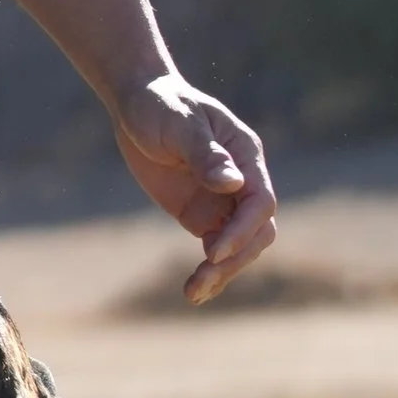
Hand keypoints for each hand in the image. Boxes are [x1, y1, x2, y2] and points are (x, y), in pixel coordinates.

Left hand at [109, 74, 277, 303]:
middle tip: (202, 277)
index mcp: (246, 156)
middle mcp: (242, 183)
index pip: (260, 202)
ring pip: (239, 247)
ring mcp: (223, 202)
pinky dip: (209, 272)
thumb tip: (232, 182)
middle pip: (257, 231)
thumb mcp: (179, 124)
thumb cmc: (161, 105)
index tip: (212, 251)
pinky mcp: (202, 216)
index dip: (242, 230)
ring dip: (222, 272)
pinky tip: (194, 292)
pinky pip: (215, 250)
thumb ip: (205, 154)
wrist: (137, 104)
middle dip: (235, 258)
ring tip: (192, 293)